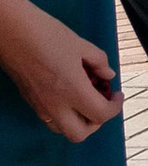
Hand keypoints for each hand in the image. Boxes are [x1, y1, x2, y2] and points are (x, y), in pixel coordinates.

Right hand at [0, 0, 121, 141]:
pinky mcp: (29, 100)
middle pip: (79, 134)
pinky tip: (67, 93)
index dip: (115, 107)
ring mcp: (39, 105)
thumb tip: (108, 75)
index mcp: (72, 91)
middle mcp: (54, 105)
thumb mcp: (80, 45)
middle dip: (95, 123)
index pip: (100, 115)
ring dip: (78, 121)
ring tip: (85, 98)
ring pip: (61, 129)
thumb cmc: (46, 34)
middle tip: (102, 103)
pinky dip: (63, 114)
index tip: (117, 94)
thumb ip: (99, 63)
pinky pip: (49, 118)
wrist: (12, 31)